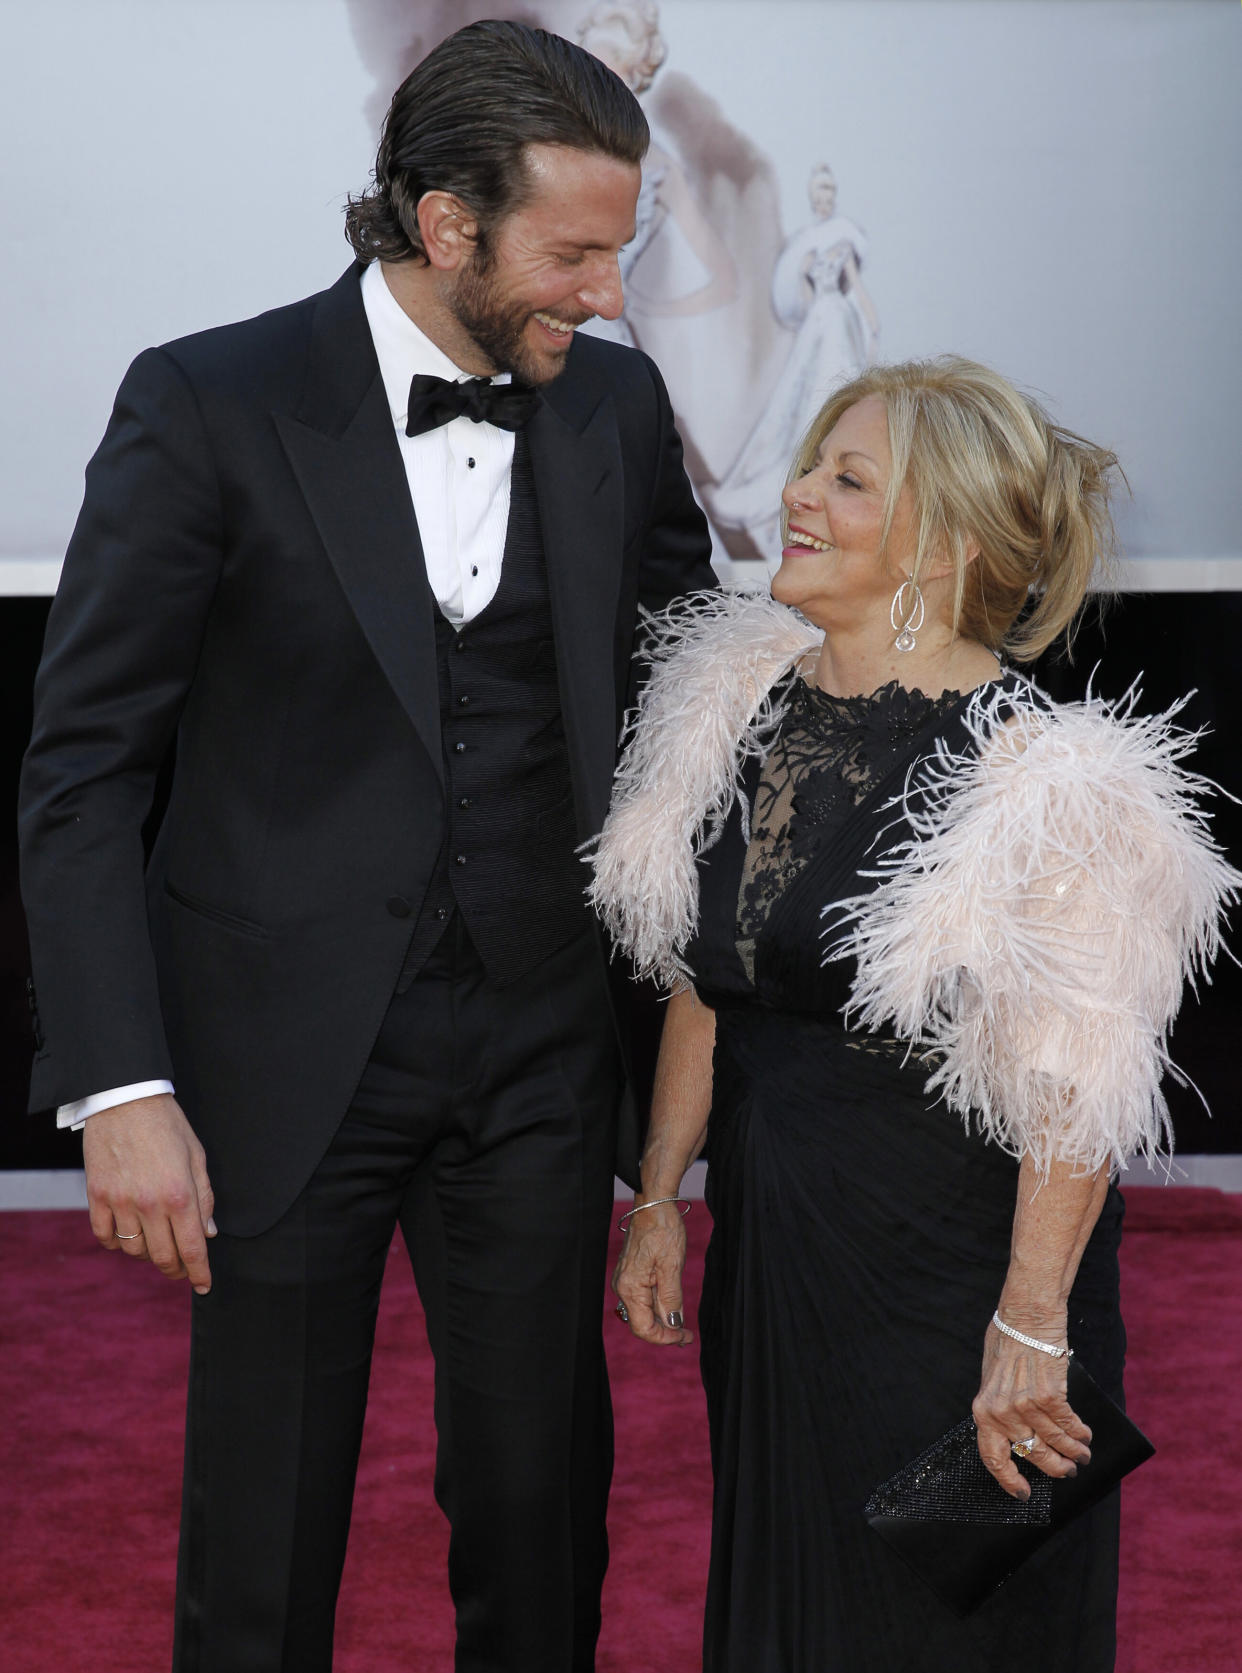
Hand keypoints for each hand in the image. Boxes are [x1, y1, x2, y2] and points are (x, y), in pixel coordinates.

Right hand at [82, 1094, 215, 1292]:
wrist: (125, 1099)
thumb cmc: (167, 1125)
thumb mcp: (197, 1157)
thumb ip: (204, 1198)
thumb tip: (208, 1233)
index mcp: (180, 1194)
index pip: (192, 1248)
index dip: (199, 1272)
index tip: (204, 1284)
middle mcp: (150, 1204)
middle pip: (162, 1256)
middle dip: (176, 1269)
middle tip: (182, 1269)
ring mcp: (120, 1202)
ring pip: (133, 1250)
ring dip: (148, 1254)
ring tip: (157, 1243)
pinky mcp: (97, 1196)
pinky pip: (105, 1236)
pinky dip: (117, 1243)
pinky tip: (128, 1235)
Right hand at [611, 1199, 692, 1346]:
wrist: (654, 1204)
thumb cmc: (662, 1230)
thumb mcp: (672, 1266)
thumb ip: (671, 1299)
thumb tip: (673, 1324)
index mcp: (630, 1288)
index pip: (644, 1328)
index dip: (665, 1338)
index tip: (685, 1338)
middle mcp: (622, 1287)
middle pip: (641, 1323)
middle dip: (664, 1332)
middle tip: (687, 1336)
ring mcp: (625, 1280)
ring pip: (642, 1312)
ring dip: (661, 1321)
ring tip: (683, 1325)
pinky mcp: (631, 1274)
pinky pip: (642, 1299)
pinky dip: (657, 1307)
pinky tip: (672, 1306)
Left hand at [972, 1313, 1091, 1499]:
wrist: (1026, 1316)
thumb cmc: (1007, 1341)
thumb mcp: (991, 1378)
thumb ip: (999, 1405)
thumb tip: (1013, 1431)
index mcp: (983, 1410)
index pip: (992, 1457)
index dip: (1008, 1480)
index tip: (1022, 1493)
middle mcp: (1002, 1413)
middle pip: (1033, 1455)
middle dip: (1054, 1467)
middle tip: (1067, 1471)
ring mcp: (1026, 1406)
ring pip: (1055, 1443)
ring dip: (1073, 1452)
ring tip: (1082, 1455)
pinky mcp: (1049, 1397)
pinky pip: (1069, 1425)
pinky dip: (1080, 1433)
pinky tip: (1085, 1434)